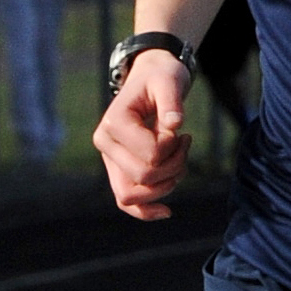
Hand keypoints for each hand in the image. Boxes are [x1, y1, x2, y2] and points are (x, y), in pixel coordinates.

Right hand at [93, 52, 192, 220]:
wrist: (150, 80)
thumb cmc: (160, 78)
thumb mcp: (169, 80)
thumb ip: (172, 99)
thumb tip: (175, 124)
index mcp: (113, 124)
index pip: (150, 154)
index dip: (172, 146)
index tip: (177, 127)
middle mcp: (105, 144)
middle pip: (143, 178)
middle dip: (174, 166)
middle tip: (185, 142)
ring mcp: (110, 160)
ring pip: (134, 195)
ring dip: (167, 184)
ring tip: (180, 157)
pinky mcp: (119, 170)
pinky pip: (127, 202)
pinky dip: (146, 211)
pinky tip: (167, 211)